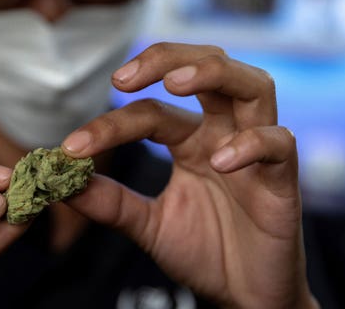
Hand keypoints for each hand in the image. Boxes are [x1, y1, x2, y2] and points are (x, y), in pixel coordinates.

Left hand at [62, 43, 317, 307]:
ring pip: (252, 85)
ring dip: (212, 74)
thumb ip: (110, 202)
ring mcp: (255, 153)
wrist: (245, 295)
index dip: (109, 124)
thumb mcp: (147, 225)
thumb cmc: (204, 251)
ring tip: (175, 84)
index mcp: (190, 141)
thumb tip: (62, 181)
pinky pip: (280, 144)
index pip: (149, 111)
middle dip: (166, 59)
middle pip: (208, 66)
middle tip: (121, 78)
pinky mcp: (282, 180)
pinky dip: (251, 144)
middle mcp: (222, 134)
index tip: (72, 148)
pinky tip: (219, 162)